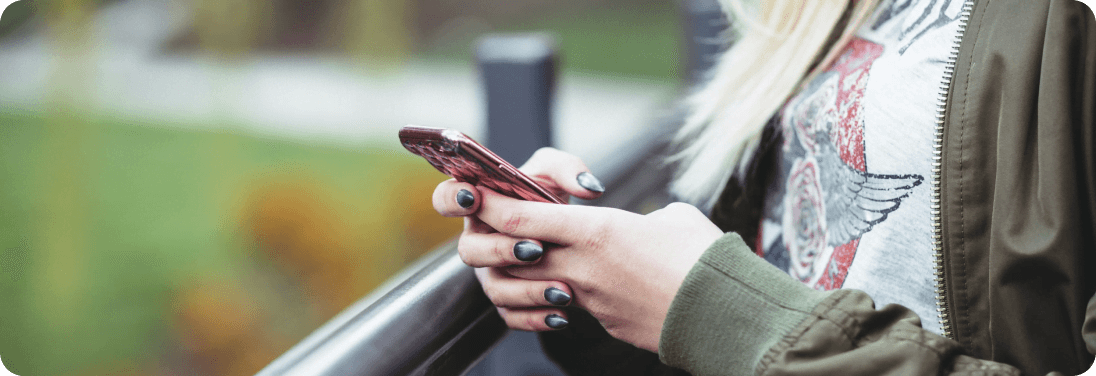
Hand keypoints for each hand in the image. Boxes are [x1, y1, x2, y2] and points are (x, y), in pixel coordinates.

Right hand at [432, 148, 605, 329]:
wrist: (570, 237)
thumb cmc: (550, 198)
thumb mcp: (557, 174)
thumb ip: (567, 169)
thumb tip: (587, 188)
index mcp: (479, 205)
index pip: (446, 199)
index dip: (452, 199)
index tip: (474, 197)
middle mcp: (478, 241)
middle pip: (469, 251)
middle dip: (501, 250)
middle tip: (536, 249)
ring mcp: (491, 273)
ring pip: (494, 288)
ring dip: (526, 290)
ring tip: (562, 290)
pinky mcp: (507, 301)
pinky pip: (512, 316)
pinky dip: (537, 318)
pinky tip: (562, 314)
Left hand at [472, 191, 721, 351]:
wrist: (724, 314)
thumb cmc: (704, 257)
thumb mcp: (672, 219)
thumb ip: (641, 218)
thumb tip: (642, 227)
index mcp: (596, 230)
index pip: (521, 216)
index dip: (491, 204)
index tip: (474, 194)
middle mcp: (582, 266)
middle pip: (512, 253)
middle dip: (494, 240)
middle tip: (494, 227)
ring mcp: (589, 299)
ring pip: (532, 284)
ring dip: (523, 272)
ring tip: (533, 259)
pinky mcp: (603, 322)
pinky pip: (564, 308)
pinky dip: (558, 297)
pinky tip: (574, 289)